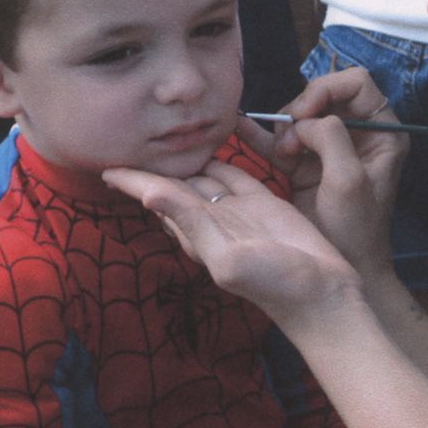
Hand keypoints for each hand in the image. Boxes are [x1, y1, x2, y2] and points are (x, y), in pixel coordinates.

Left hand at [102, 160, 359, 332]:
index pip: (157, 198)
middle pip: (174, 184)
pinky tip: (210, 142)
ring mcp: (237, 210)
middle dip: (152, 165)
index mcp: (196, 234)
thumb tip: (149, 193)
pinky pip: (235, 174)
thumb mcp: (226, 258)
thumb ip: (191, 223)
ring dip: (183, 158)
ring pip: (203, 175)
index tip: (105, 166)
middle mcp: (212, 220)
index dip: (133, 182)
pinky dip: (221, 157)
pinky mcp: (263, 202)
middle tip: (128, 136)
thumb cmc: (274, 284)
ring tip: (161, 134)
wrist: (322, 294)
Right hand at [277, 69, 407, 276]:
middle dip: (302, 109)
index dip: (327, 89)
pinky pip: (281, 140)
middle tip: (290, 139)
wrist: (342, 270)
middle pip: (324, 94)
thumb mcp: (349, 181)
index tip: (306, 114)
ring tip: (280, 151)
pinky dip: (263, 135)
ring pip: (300, 115)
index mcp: (383, 133)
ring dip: (283, 127)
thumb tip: (306, 120)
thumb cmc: (355, 230)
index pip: (356, 83)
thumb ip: (331, 139)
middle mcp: (359, 135)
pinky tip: (242, 128)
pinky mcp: (305, 165)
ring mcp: (329, 149)